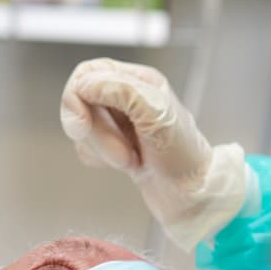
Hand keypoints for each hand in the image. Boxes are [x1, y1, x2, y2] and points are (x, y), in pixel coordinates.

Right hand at [60, 58, 249, 250]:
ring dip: (103, 148)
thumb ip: (120, 90)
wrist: (192, 196)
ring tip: (131, 160)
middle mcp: (128, 97)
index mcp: (140, 81)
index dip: (77, 97)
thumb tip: (84, 85)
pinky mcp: (114, 144)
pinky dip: (100, 158)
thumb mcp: (157, 114)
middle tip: (123, 152)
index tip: (81, 124)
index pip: (88, 73)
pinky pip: (86, 146)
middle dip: (97, 132)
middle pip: (81, 101)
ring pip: (83, 126)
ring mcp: (120, 122)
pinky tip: (127, 165)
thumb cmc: (184, 156)